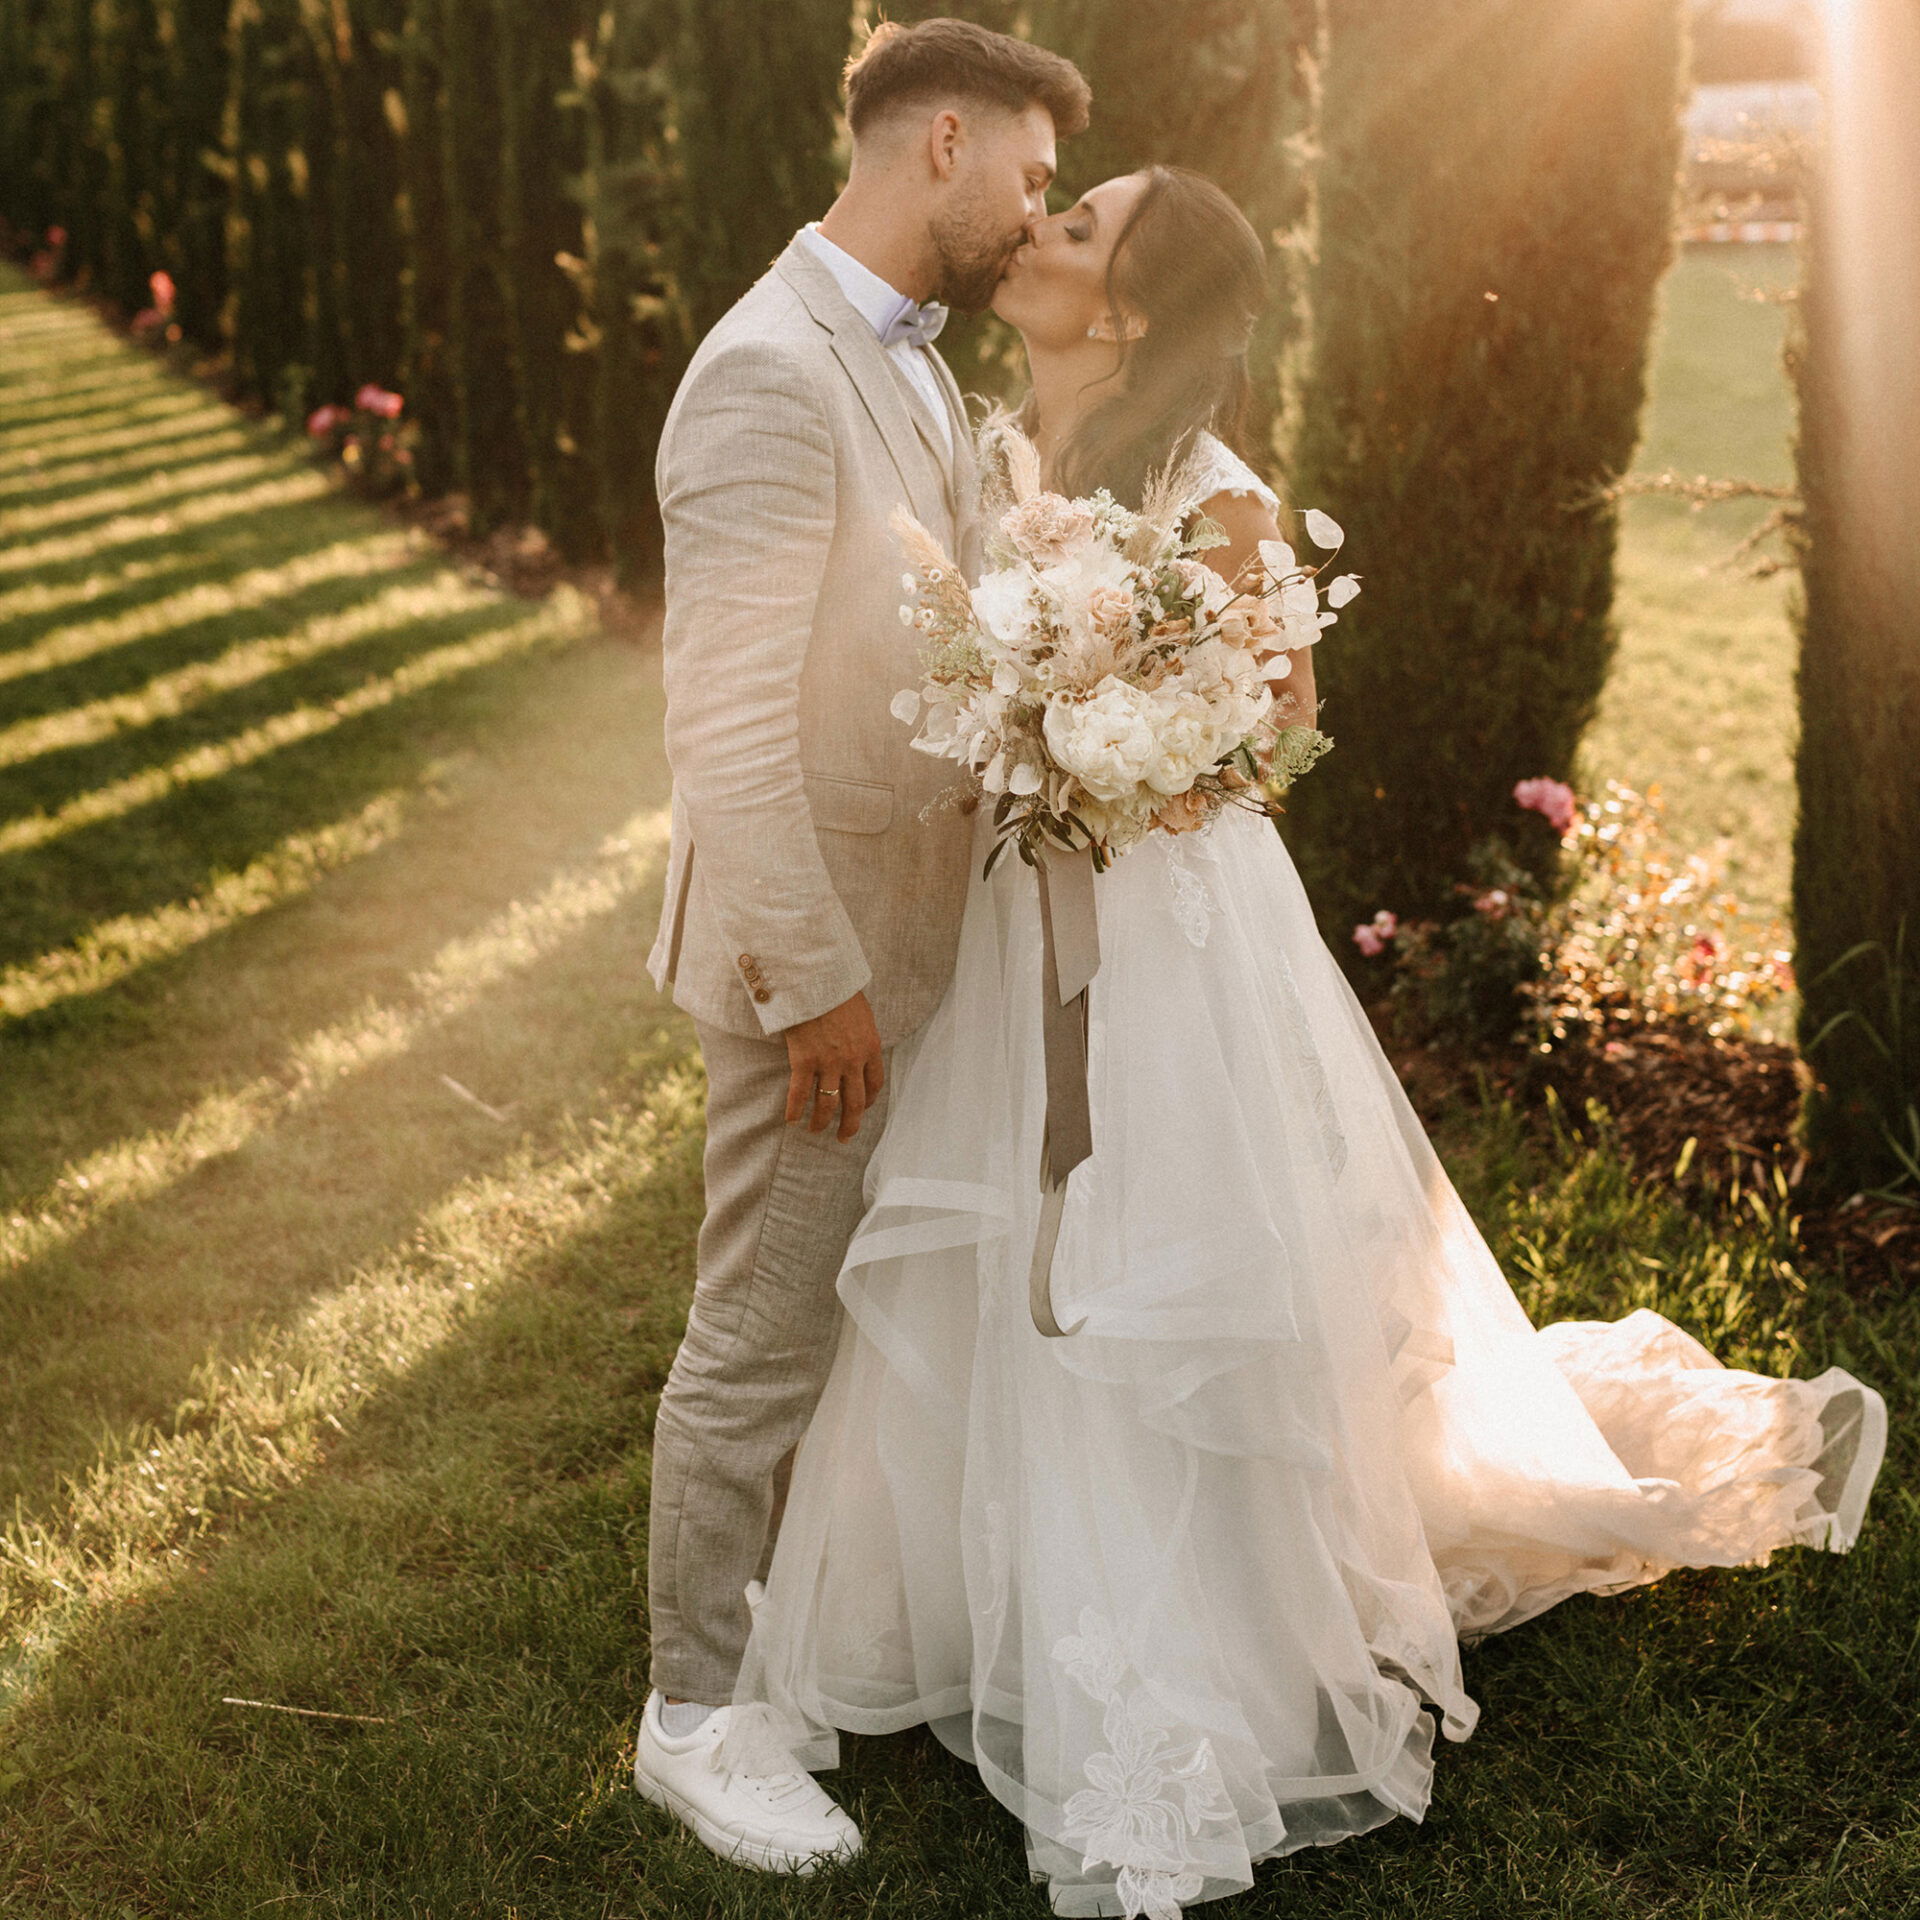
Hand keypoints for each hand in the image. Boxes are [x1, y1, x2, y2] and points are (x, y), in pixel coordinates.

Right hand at [783, 991, 883, 1142]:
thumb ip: (862, 1035)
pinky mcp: (804, 1061)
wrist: (816, 979)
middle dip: (850, 1124)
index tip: (863, 1108)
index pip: (874, 1084)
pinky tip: (791, 1120)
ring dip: (822, 1122)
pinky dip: (795, 1110)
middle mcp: (852, 1061)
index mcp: (870, 1048)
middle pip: (855, 1103)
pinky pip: (799, 1094)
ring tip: (816, 1131)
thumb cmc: (838, 990)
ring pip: (828, 1104)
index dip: (869, 1101)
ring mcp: (828, 1063)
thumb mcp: (862, 1014)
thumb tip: (860, 1045)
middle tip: (844, 1137)